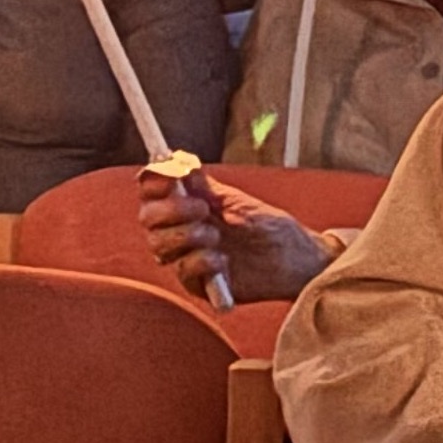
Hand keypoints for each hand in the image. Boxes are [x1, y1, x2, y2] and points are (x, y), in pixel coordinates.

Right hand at [137, 169, 331, 303]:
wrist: (293, 260)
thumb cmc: (266, 226)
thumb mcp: (235, 201)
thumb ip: (204, 187)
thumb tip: (177, 160)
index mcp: (185, 203)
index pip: (152, 190)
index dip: (154, 182)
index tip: (170, 176)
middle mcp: (179, 229)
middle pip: (149, 218)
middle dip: (170, 210)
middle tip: (201, 207)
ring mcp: (185, 256)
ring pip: (160, 245)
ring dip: (185, 236)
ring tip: (216, 236)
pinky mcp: (197, 282)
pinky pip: (183, 271)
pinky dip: (200, 262)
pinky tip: (222, 261)